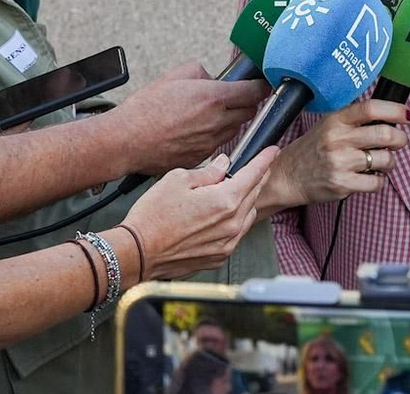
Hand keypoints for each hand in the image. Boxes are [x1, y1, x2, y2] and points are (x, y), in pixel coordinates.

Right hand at [110, 62, 269, 174]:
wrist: (126, 141)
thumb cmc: (144, 109)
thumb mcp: (173, 76)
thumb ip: (200, 72)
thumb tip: (212, 78)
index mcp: (212, 98)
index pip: (253, 92)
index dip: (260, 87)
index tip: (261, 85)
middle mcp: (216, 122)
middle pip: (249, 112)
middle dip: (246, 103)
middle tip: (236, 96)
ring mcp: (210, 143)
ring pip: (234, 130)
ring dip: (231, 121)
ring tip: (210, 114)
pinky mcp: (201, 158)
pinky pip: (217, 145)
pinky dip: (214, 136)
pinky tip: (196, 131)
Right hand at [126, 150, 278, 279]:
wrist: (137, 253)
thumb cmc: (153, 217)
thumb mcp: (178, 180)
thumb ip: (207, 172)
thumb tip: (222, 165)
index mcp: (225, 201)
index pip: (254, 174)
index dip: (264, 159)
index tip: (271, 151)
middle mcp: (232, 224)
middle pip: (254, 194)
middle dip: (257, 178)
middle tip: (257, 167)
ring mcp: (227, 243)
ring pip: (248, 215)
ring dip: (246, 200)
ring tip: (236, 190)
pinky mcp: (218, 257)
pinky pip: (236, 234)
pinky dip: (235, 221)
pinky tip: (223, 215)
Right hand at [264, 99, 409, 207]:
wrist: (288, 175)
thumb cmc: (314, 148)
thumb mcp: (329, 124)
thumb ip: (355, 119)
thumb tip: (392, 115)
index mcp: (336, 120)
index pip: (371, 108)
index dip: (394, 110)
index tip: (407, 115)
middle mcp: (338, 139)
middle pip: (385, 134)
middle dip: (400, 139)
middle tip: (398, 142)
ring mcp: (340, 162)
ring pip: (385, 160)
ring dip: (389, 162)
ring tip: (380, 162)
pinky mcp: (342, 184)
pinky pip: (377, 183)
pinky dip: (379, 181)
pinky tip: (370, 177)